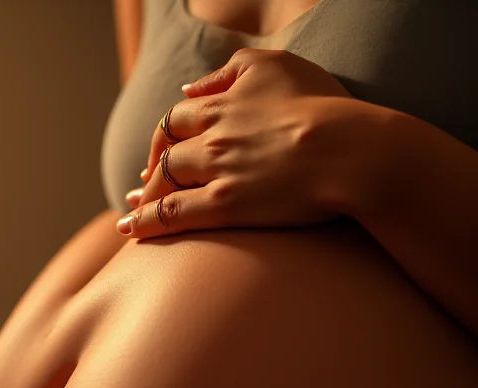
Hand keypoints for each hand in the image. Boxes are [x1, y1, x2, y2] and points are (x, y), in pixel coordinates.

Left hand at [118, 47, 353, 238]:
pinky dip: (146, 223)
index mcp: (222, 103)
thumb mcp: (276, 65)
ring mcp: (216, 172)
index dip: (165, 136)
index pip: (178, 117)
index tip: (161, 152)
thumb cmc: (323, 106)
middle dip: (150, 172)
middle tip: (143, 187)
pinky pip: (173, 215)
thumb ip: (232, 70)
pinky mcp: (224, 206)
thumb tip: (191, 88)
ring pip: (162, 184)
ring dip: (142, 200)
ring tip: (131, 216)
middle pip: (164, 152)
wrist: (348, 149)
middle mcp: (211, 136)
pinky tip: (131, 231)